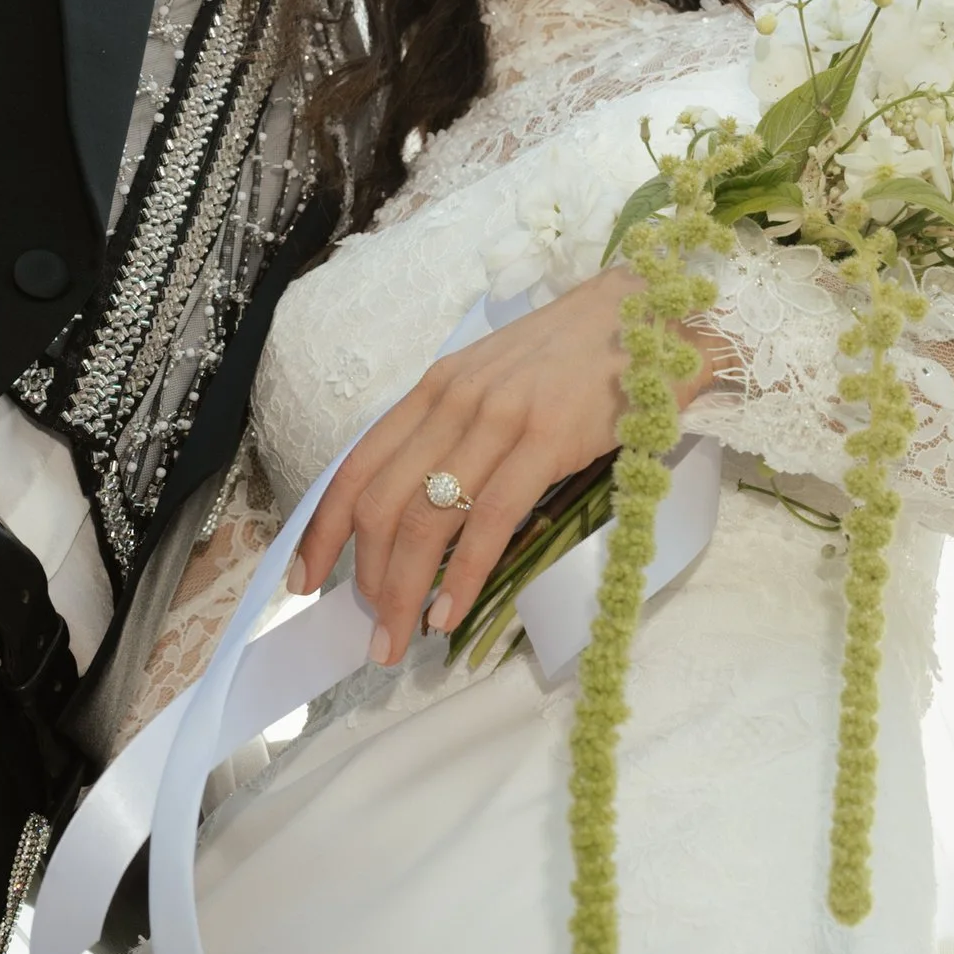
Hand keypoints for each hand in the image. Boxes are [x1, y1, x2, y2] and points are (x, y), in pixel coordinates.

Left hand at [291, 270, 719, 666]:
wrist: (647, 314)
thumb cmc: (574, 358)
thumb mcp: (494, 383)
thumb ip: (456, 434)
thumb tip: (423, 515)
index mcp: (434, 388)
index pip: (357, 466)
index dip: (323, 528)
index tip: (306, 579)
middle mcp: (453, 401)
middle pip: (382, 502)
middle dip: (365, 577)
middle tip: (369, 630)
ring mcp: (497, 419)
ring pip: (427, 518)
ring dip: (404, 590)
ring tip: (399, 639)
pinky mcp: (546, 440)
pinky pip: (490, 520)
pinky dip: (463, 575)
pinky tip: (449, 613)